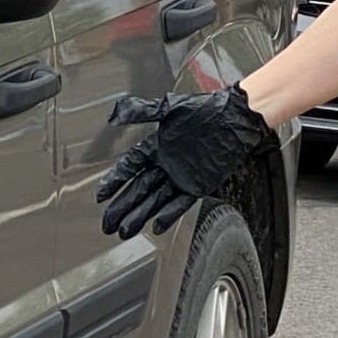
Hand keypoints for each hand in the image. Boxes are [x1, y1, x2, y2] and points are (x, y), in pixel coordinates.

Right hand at [96, 86, 273, 238]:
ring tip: (124, 230)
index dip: (114, 182)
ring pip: (155, 200)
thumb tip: (114, 115)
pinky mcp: (198, 185)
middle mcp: (166, 163)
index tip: (101, 196)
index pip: (129, 167)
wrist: (236, 118)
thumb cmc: (207, 108)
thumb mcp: (170, 107)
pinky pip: (179, 203)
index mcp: (157, 145)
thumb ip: (141, 111)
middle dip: (122, 207)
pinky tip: (155, 226)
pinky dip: (168, 215)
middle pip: (138, 190)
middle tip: (107, 224)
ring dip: (139, 216)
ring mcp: (181, 176)